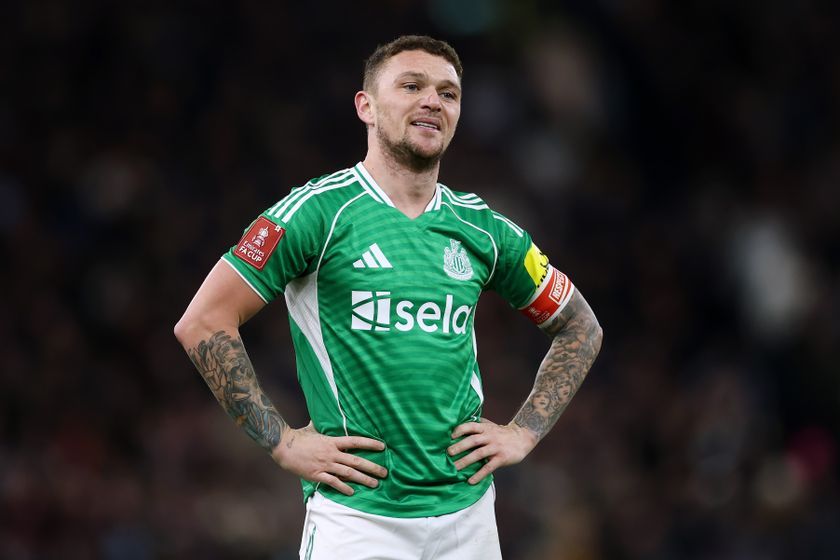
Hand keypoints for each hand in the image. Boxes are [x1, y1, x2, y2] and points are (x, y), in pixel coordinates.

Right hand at [271, 423, 387, 495]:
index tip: (382, 447)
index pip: (355, 441)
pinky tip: (352, 492)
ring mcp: (325, 464)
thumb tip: (321, 415)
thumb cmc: (298, 437)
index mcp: (332, 441)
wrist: (283, 447)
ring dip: (362, 479)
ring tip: (374, 484)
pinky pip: (333, 482)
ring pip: (348, 473)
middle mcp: (331, 453)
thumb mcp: (312, 428)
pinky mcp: (316, 474)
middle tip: (384, 473)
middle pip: (356, 460)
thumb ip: (320, 424)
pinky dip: (343, 487)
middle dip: (372, 467)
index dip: (370, 443)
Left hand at [448, 418, 538, 484]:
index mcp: (485, 428)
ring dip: (465, 461)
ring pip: (478, 454)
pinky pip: (488, 467)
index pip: (471, 426)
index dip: (460, 430)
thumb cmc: (502, 432)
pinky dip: (479, 475)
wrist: (523, 438)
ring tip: (455, 468)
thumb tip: (460, 424)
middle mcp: (489, 437)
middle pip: (472, 440)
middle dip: (459, 447)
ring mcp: (495, 447)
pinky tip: (470, 481)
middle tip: (448, 453)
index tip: (450, 436)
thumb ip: (478, 425)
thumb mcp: (490, 425)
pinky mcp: (501, 458)